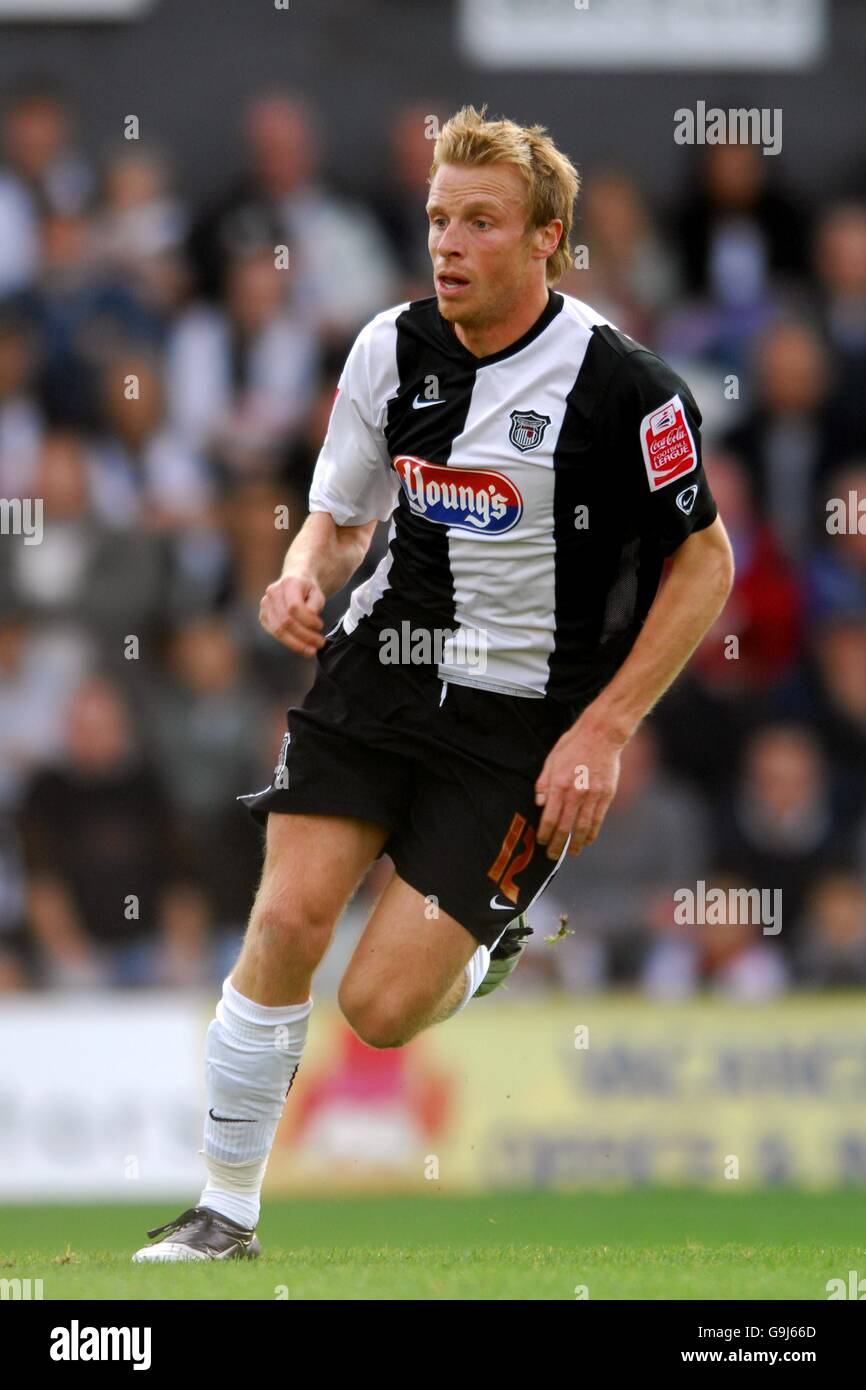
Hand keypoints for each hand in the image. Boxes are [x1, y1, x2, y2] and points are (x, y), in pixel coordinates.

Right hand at [259, 573, 325, 655]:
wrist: (295, 582)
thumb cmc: (308, 590)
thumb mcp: (318, 593)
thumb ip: (315, 605)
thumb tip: (310, 619)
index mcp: (288, 583)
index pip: (294, 607)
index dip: (308, 621)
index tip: (320, 626)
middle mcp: (273, 592)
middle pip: (286, 621)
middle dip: (304, 636)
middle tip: (320, 643)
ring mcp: (265, 605)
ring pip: (278, 630)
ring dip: (297, 644)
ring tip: (312, 650)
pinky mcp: (263, 617)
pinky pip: (275, 634)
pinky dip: (290, 643)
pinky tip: (302, 647)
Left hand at [535, 713, 625, 860]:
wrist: (602, 734)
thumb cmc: (573, 744)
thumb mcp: (551, 759)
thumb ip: (544, 783)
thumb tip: (540, 804)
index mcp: (559, 784)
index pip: (550, 818)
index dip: (544, 833)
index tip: (540, 842)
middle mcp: (576, 793)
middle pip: (565, 827)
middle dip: (557, 844)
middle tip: (551, 856)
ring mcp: (593, 795)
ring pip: (583, 827)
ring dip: (576, 843)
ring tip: (571, 852)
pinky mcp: (607, 794)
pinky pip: (598, 819)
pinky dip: (592, 832)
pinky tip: (587, 839)